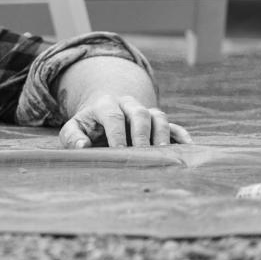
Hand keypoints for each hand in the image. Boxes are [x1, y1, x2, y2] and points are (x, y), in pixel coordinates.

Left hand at [58, 93, 191, 148]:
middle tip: (142, 153)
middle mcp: (127, 105)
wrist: (102, 113)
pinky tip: (187, 148)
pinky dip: (181, 136)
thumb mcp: (74, 129)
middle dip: (142, 133)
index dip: (117, 134)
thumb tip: (82, 146)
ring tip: (162, 154)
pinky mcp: (158, 123)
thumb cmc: (88, 126)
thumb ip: (73, 137)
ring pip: (159, 116)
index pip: (113, 116)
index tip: (119, 152)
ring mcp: (145, 111)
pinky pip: (174, 126)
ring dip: (162, 134)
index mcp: (105, 104)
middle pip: (139, 113)